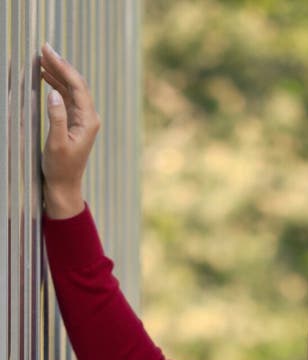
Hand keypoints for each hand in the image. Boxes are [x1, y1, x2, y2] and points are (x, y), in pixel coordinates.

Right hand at [40, 43, 99, 216]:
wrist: (64, 186)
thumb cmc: (60, 169)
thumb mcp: (56, 144)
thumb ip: (56, 118)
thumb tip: (54, 94)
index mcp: (88, 121)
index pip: (77, 86)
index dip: (63, 66)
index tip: (47, 51)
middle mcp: (88, 119)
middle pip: (76, 84)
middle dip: (60, 65)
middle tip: (43, 48)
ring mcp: (82, 121)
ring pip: (71, 90)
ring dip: (57, 73)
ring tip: (42, 59)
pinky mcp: (74, 124)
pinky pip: (67, 98)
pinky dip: (56, 85)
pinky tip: (46, 77)